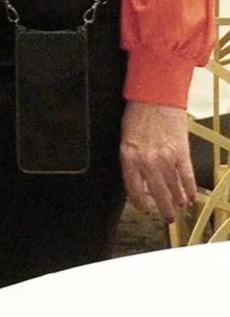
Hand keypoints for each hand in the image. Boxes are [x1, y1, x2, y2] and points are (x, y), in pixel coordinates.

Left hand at [120, 100, 196, 222]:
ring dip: (177, 200)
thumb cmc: (137, 116)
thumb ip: (132, 160)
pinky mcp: (182, 153)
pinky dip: (189, 189)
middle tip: (167, 218)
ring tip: (180, 207)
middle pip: (156, 193)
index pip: (134, 189)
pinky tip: (190, 197)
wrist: (155, 98)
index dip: (141, 204)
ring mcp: (166, 158)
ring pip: (173, 188)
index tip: (146, 210)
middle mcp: (146, 161)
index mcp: (128, 157)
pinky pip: (186, 177)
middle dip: (163, 209)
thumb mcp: (126, 139)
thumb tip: (140, 180)